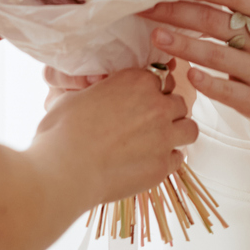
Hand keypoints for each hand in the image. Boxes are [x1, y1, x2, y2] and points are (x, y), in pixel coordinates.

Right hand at [31, 67, 196, 207]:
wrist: (64, 170)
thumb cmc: (61, 133)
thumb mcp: (75, 98)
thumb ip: (97, 93)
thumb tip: (94, 96)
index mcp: (136, 81)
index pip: (160, 79)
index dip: (151, 92)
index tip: (142, 102)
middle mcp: (156, 104)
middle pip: (178, 103)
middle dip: (167, 112)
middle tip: (149, 125)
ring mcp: (164, 136)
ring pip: (189, 129)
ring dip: (177, 134)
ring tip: (159, 142)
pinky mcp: (163, 165)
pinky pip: (179, 158)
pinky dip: (168, 160)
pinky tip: (151, 163)